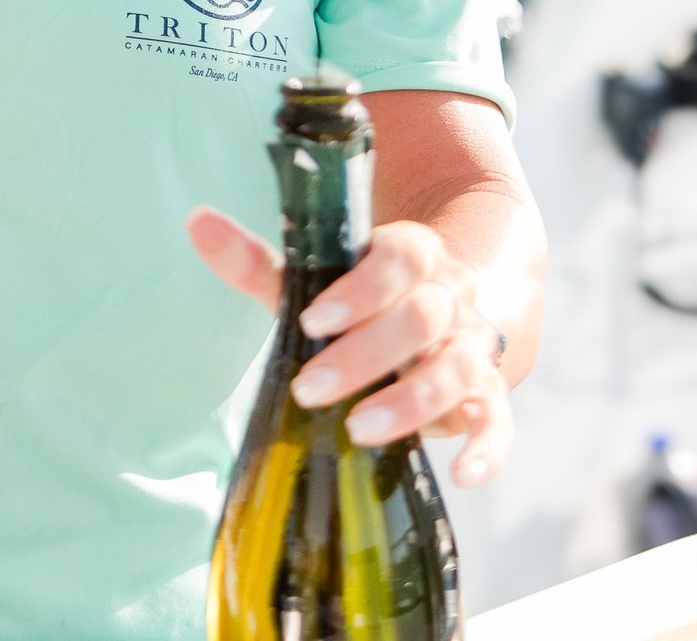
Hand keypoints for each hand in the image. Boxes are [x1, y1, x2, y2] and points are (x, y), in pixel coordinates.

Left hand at [187, 206, 513, 488]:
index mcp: (413, 253)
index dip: (360, 290)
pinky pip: (500, 421)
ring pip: (457, 368)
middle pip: (422, 317)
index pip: (400, 258)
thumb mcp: (312, 277)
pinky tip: (462, 475)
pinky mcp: (487, 395)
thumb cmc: (358, 298)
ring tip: (358, 429)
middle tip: (312, 389)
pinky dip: (487, 447)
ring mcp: (474, 346)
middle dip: (366, 355)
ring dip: (412, 400)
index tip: (313, 321)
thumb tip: (196, 221)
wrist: (437, 310)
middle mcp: (451, 296)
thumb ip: (257, 259)